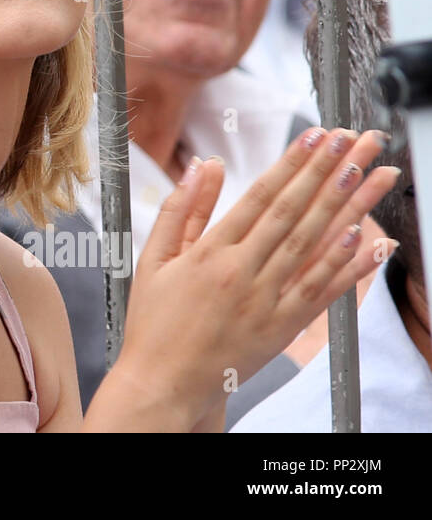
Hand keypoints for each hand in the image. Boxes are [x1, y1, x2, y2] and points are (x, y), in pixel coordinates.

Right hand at [115, 127, 398, 428]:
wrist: (163, 383)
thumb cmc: (153, 322)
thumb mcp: (153, 260)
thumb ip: (180, 210)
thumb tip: (204, 167)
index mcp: (209, 254)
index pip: (260, 197)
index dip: (291, 164)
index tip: (314, 136)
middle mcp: (242, 274)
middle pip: (293, 213)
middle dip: (325, 172)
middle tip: (352, 140)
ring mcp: (266, 301)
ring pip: (313, 245)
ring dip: (345, 206)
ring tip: (367, 174)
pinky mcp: (282, 327)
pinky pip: (321, 291)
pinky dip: (345, 264)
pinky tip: (366, 237)